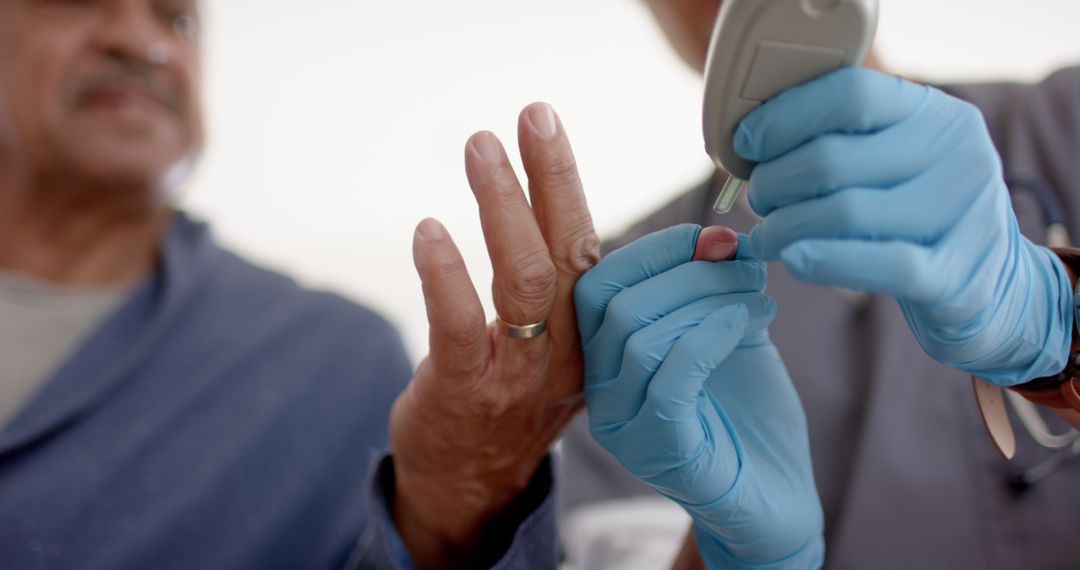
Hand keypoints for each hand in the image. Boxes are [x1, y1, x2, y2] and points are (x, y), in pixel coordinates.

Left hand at [390, 103, 599, 567]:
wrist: (474, 487)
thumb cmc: (513, 400)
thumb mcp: (560, 349)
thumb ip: (568, 289)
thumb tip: (564, 211)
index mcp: (592, 333)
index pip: (599, 249)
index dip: (573, 184)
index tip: (551, 126)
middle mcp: (567, 350)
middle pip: (570, 250)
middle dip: (554, 175)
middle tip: (533, 114)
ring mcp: (519, 373)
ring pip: (524, 279)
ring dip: (503, 206)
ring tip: (481, 147)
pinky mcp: (468, 390)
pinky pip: (461, 327)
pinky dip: (446, 275)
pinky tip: (429, 231)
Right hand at [575, 224, 823, 568]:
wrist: (776, 496)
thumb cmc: (748, 413)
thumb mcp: (729, 331)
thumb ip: (717, 287)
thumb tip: (720, 235)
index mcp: (606, 357)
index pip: (596, 285)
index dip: (652, 249)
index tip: (713, 236)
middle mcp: (601, 392)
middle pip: (614, 304)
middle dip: (685, 269)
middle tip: (746, 266)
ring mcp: (624, 425)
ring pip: (639, 335)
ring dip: (707, 299)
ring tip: (760, 298)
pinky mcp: (659, 450)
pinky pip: (669, 379)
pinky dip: (708, 336)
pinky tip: (744, 323)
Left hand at [738, 68, 1073, 385]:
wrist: (995, 286)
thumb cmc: (916, 218)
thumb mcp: (893, 163)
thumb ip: (840, 143)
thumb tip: (748, 143)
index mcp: (934, 113)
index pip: (850, 93)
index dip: (783, 118)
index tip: (745, 144)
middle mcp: (956, 154)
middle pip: (833, 159)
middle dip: (774, 183)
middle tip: (758, 201)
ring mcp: (961, 214)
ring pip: (846, 212)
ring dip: (785, 227)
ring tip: (767, 238)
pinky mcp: (955, 275)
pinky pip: (881, 264)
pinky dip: (825, 261)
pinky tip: (795, 260)